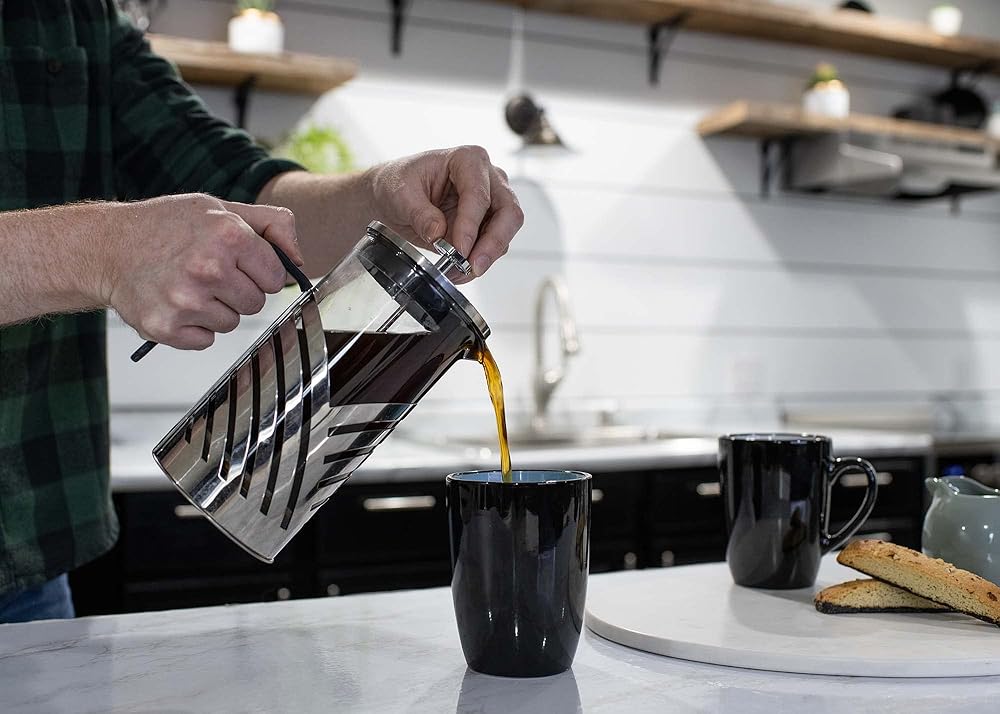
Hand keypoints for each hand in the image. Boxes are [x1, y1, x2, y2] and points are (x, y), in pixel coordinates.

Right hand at [103, 193, 302, 349]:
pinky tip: (175, 303)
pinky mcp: (167, 327)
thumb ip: (271, 225)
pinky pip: (206, 341)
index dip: (259, 271)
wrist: (106, 248)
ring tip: (188, 286)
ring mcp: (186, 301)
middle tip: (209, 274)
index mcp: (228, 235)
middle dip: (238, 291)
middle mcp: (208, 268)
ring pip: (231, 323)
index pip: (275, 276)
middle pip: (256, 303)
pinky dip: (194, 328)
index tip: (238, 263)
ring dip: (216, 309)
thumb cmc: (166, 227)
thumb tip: (300, 260)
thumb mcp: (219, 209)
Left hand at [367, 146, 523, 281]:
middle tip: (474, 266)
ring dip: (486, 256)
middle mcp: (487, 178)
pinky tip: (460, 270)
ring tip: (460, 271)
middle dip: (493, 243)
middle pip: (508, 212)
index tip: (459, 249)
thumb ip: (419, 213)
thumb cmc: (399, 184)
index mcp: (467, 160)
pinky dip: (479, 261)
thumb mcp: (400, 194)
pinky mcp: (487, 223)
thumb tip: (438, 234)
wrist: (394, 196)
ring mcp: (492, 201)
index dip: (470, 225)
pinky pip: (494, 246)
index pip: (479, 195)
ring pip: (506, 231)